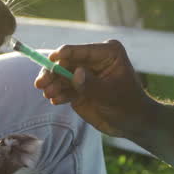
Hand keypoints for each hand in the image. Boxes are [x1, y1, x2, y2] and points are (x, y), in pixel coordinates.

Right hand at [34, 40, 155, 137]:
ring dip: (52, 84)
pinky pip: (62, 88)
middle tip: (41, 83)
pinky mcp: (77, 88)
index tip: (52, 59)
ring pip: (60, 75)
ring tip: (48, 94)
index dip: (65, 54)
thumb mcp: (111, 95)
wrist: (132, 123)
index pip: (81, 51)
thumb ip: (92, 84)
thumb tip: (76, 73)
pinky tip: (56, 101)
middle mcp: (92, 60)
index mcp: (107, 53)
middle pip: (65, 62)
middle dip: (52, 72)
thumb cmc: (129, 105)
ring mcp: (83, 74)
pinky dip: (58, 94)